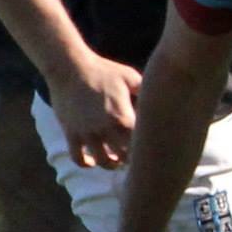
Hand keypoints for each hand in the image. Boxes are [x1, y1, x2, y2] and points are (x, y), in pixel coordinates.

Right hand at [49, 51, 141, 168]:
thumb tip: (162, 100)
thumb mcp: (130, 78)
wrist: (70, 67)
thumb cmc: (103, 70)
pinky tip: (93, 159)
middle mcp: (106, 129)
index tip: (151, 147)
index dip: (147, 148)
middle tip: (136, 156)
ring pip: (103, 162)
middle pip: (125, 156)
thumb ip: (146, 93)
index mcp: (123, 116)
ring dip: (111, 164)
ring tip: (116, 160)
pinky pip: (78, 158)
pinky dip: (87, 163)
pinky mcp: (71, 134)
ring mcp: (87, 133)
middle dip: (132, 159)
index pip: (142, 144)